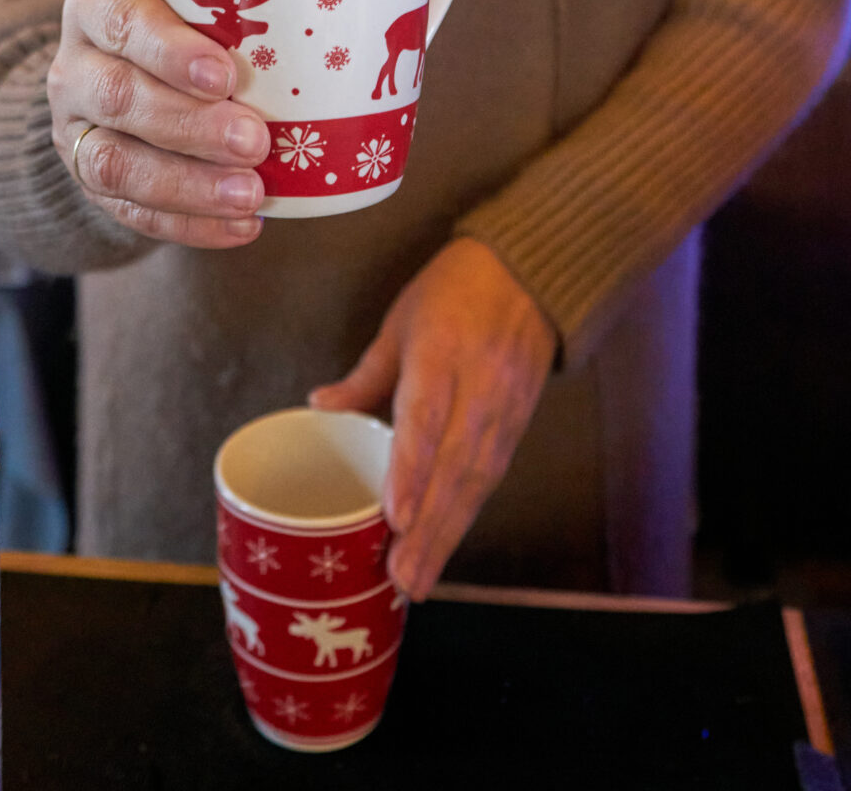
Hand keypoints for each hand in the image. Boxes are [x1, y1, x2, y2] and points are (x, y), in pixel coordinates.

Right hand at [48, 0, 269, 248]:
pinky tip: (239, 226)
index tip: (227, 76)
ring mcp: (73, 132)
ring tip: (249, 194)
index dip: (171, 51)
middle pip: (118, 98)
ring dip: (188, 185)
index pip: (124, 22)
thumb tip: (325, 28)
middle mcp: (74, 69)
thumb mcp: (191, 1)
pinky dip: (189, 223)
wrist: (119, 69)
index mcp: (96, 8)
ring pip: (114, 164)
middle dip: (190, 125)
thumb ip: (231, 10)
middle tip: (254, 141)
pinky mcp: (88, 185)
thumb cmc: (178, 26)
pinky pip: (131, 213)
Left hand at [308, 238, 556, 600]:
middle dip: (429, 527)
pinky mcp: (522, 424)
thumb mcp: (402, 320)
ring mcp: (507, 408)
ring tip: (419, 578)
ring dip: (449, 534)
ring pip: (478, 481)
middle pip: (455, 465)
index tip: (396, 518)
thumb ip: (366, 375)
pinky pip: (494, 476)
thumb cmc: (454, 290)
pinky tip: (447, 545)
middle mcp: (480, 386)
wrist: (529, 271)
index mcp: (443, 352)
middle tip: (402, 577)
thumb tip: (320, 410)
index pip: (427, 419)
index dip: (412, 470)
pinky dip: (469, 515)